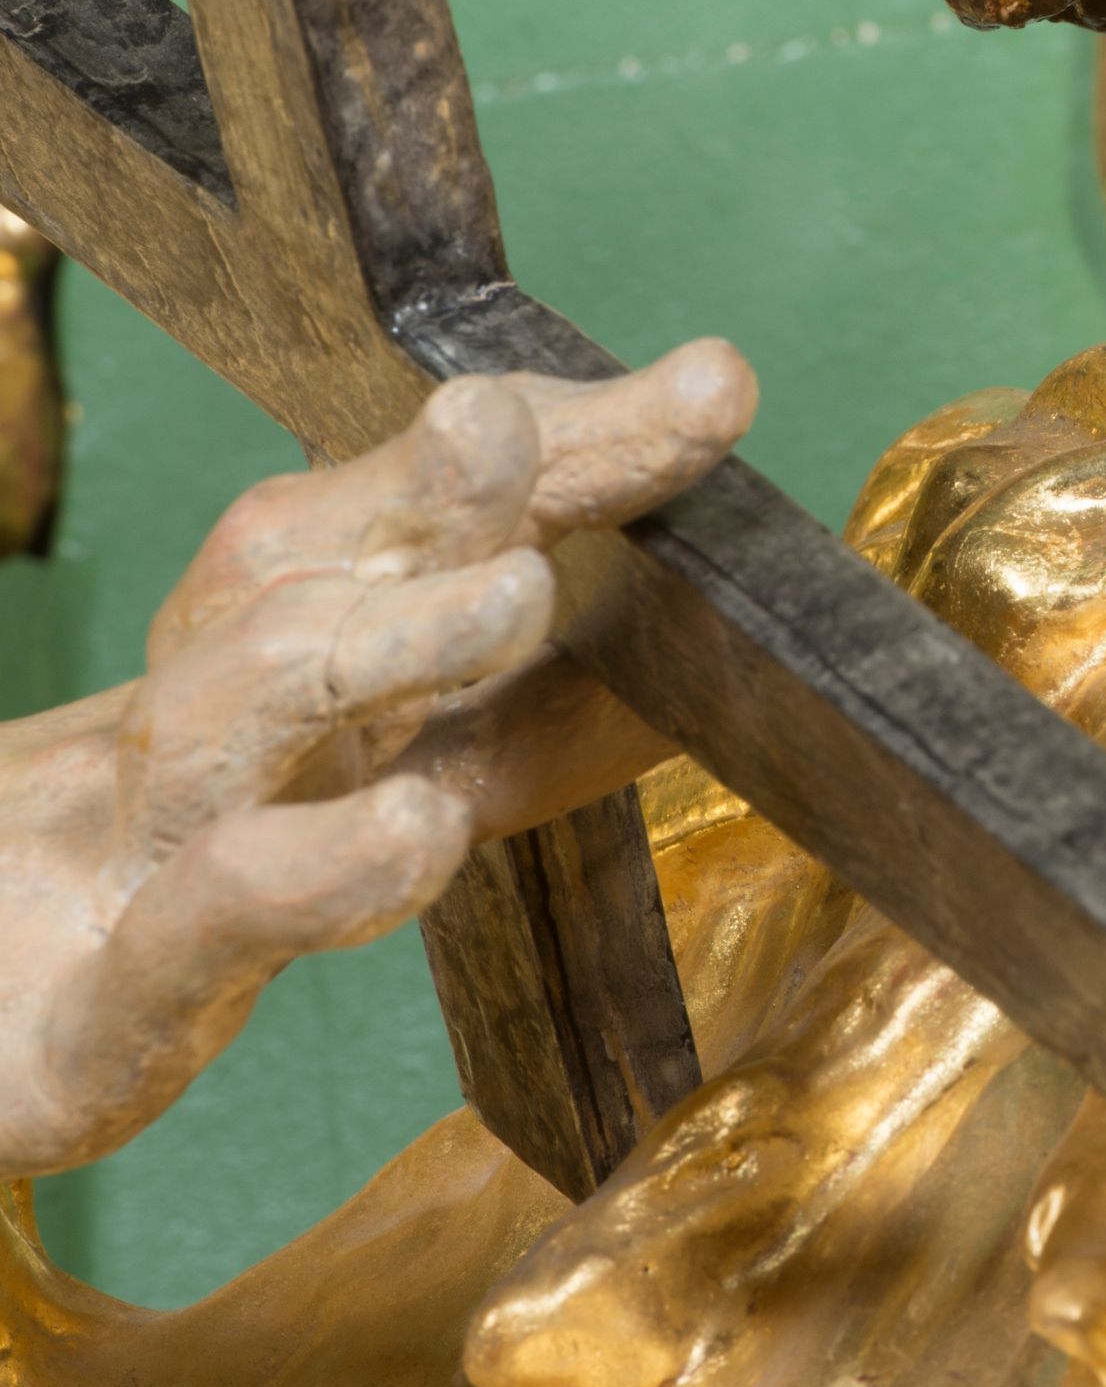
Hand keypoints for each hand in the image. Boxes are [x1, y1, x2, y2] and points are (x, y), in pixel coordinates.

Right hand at [0, 342, 753, 1173]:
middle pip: (322, 564)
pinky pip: (214, 912)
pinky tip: (415, 827)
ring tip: (521, 594)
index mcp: (289, 657)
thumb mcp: (378, 802)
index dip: (562, 443)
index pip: (419, 517)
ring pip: (252, 702)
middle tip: (541, 415)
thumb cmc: (194, 885)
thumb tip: (710, 664)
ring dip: (390, 638)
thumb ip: (536, 737)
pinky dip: (316, 866)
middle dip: (447, 485)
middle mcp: (221, 719)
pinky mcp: (109, 1001)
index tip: (714, 384)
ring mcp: (152, 842)